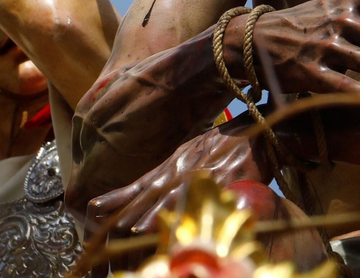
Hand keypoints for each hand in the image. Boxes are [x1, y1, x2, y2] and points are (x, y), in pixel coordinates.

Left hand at [86, 116, 270, 233]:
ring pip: (170, 194)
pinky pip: (201, 195)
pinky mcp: (224, 176)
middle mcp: (185, 165)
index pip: (144, 181)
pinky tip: (171, 219)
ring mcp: (203, 170)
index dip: (120, 195)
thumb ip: (183, 168)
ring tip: (128, 228)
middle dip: (125, 207)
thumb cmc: (234, 141)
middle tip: (99, 220)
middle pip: (150, 189)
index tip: (95, 206)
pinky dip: (183, 207)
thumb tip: (166, 186)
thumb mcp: (201, 151)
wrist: (264, 131)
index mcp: (179, 160)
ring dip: (148, 212)